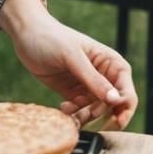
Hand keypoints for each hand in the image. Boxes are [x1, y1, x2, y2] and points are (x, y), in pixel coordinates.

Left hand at [10, 15, 135, 129]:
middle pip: (114, 107)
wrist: (25, 33)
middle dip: (101, 114)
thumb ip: (93, 79)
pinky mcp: (74, 92)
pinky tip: (64, 108)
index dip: (124, 109)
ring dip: (86, 116)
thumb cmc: (51, 37)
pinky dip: (75, 113)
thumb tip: (116, 100)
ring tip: (70, 110)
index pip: (127, 93)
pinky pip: (81, 110)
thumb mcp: (72, 56)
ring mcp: (88, 86)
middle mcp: (103, 77)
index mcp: (111, 63)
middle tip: (85, 115)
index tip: (114, 119)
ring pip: (97, 111)